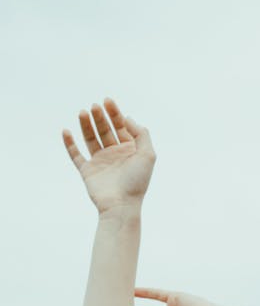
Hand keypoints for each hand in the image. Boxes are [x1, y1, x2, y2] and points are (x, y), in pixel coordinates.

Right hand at [62, 97, 155, 213]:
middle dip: (100, 117)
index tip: (107, 101)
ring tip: (82, 112)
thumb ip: (141, 134)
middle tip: (95, 106)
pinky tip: (66, 130)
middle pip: (105, 130)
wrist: (121, 205)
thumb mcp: (147, 154)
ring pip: (91, 139)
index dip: (115, 113)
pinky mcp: (87, 171)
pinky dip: (69, 143)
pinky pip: (76, 155)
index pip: (121, 127)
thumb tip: (127, 118)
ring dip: (86, 125)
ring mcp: (100, 162)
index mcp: (130, 150)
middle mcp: (115, 155)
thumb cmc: (137, 182)